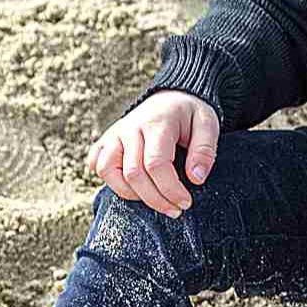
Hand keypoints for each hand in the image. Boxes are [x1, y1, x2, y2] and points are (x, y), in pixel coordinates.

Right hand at [85, 90, 219, 217]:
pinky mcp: (106, 140)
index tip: (185, 202)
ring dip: (130, 194)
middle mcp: (131, 128)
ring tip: (154, 200)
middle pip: (133, 173)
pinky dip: (109, 180)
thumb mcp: (208, 124)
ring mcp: (115, 133)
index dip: (170, 189)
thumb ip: (204, 150)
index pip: (156, 164)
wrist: (171, 96)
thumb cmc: (190, 114)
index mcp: (158, 122)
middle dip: (155, 199)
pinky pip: (97, 165)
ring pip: (108, 171)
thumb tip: (196, 178)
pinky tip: (132, 187)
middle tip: (175, 210)